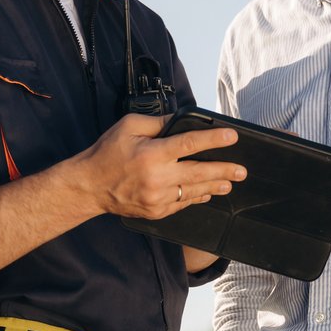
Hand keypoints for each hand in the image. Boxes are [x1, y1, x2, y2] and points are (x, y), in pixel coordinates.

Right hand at [78, 114, 246, 219]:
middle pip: (199, 173)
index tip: (232, 137)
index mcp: (152, 154)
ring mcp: (157, 198)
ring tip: (230, 183)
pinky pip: (181, 204)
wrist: (89, 186)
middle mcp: (157, 178)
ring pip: (193, 191)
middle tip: (241, 171)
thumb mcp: (129, 127)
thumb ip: (158, 123)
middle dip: (224, 171)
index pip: (190, 144)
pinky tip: (206, 193)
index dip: (213, 140)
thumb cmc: (107, 152)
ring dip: (214, 186)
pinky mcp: (155, 211)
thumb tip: (182, 119)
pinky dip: (196, 197)